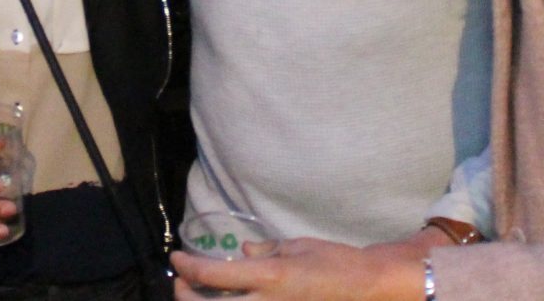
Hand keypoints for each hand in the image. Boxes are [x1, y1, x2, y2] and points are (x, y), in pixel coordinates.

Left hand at [173, 237, 424, 300]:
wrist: (366, 290)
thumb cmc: (335, 262)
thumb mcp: (297, 247)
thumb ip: (265, 252)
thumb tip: (243, 253)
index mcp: (269, 277)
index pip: (213, 275)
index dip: (187, 267)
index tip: (176, 257)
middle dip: (186, 295)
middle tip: (182, 282)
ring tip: (199, 294)